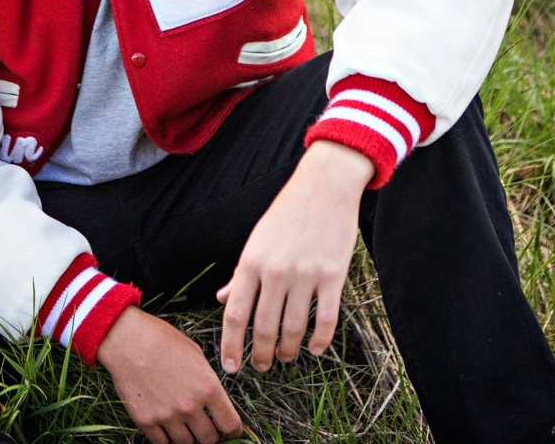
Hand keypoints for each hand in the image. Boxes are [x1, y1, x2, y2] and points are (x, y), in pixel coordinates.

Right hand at [96, 306, 243, 443]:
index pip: (230, 424)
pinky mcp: (146, 421)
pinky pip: (162, 443)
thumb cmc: (162, 340)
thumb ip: (207, 380)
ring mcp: (167, 416)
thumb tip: (216, 401)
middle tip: (205, 425)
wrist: (128, 339)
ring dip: (188, 435)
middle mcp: (190, 406)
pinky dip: (166, 437)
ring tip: (183, 421)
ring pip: (186, 443)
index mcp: (208, 387)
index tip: (230, 428)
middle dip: (210, 434)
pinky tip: (166, 423)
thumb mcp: (195, 353)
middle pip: (209, 440)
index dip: (233, 429)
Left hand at [217, 140, 374, 373]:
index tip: (231, 367)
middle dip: (261, 355)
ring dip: (288, 350)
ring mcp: (305, 274)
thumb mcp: (257, 240)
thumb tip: (222, 300)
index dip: (231, 346)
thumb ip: (240, 274)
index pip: (235, 314)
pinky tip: (314, 349)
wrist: (324, 187)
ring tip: (285, 356)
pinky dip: (319, 341)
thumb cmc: (286, 214)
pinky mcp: (332, 275)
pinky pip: (326, 319)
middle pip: (264, 328)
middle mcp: (275, 271)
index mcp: (251, 261)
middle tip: (262, 366)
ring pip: (293, 328)